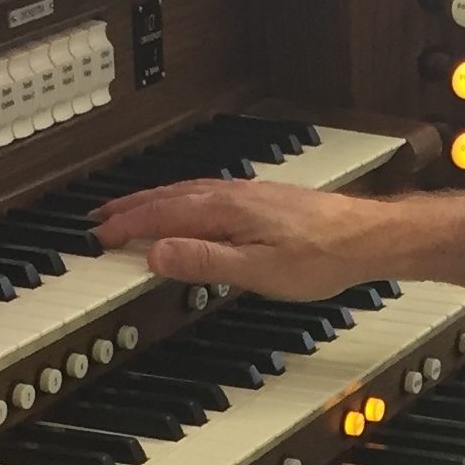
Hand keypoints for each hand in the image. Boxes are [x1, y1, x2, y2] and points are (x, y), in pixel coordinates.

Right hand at [90, 176, 386, 299]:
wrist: (366, 237)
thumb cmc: (321, 256)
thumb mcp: (258, 271)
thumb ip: (205, 261)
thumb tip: (158, 254)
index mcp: (223, 211)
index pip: (160, 216)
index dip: (126, 227)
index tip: (98, 237)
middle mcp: (232, 195)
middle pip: (168, 198)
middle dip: (130, 208)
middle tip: (100, 219)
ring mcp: (247, 195)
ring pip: (186, 193)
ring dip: (153, 202)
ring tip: (132, 212)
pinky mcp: (261, 200)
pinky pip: (206, 194)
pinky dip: (181, 200)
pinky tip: (187, 209)